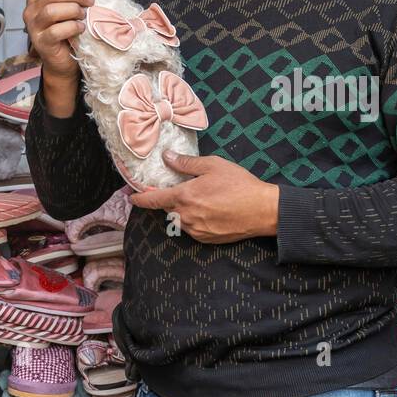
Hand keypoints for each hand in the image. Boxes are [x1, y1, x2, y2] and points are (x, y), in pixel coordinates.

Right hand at [24, 0, 93, 111]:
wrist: (65, 61)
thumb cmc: (69, 31)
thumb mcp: (72, 4)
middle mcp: (31, 9)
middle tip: (91, 4)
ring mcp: (33, 26)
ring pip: (53, 10)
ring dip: (74, 12)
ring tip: (83, 17)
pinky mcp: (40, 42)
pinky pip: (56, 30)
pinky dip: (72, 28)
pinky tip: (80, 30)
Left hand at [130, 153, 279, 242]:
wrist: (262, 211)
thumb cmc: (239, 185)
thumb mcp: (213, 165)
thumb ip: (186, 163)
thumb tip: (167, 157)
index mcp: (184, 196)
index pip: (153, 199)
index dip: (141, 198)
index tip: (133, 197)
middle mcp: (186, 216)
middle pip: (166, 209)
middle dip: (168, 201)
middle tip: (180, 191)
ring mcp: (195, 230)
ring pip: (179, 219)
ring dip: (183, 210)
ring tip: (201, 199)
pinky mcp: (206, 239)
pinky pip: (192, 229)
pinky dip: (194, 220)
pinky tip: (210, 210)